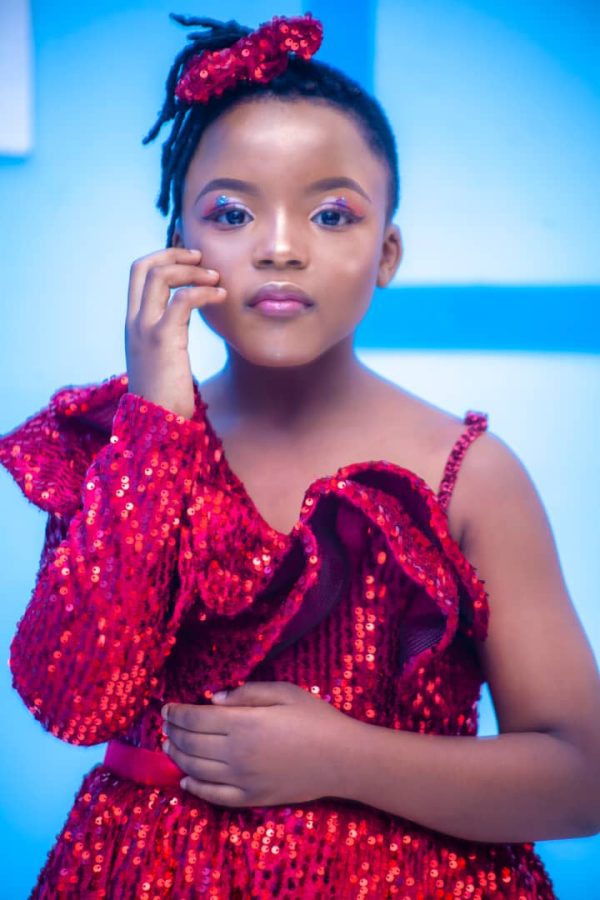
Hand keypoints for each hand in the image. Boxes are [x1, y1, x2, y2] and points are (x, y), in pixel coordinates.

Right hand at [125, 247, 225, 419]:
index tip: (191, 262)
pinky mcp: (163, 339)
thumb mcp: (163, 358)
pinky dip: (204, 292)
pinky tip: (221, 297)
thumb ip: (169, 334)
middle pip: (143, 266)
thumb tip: (187, 320)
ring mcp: (144, 329)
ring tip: (216, 279)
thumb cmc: (166, 397)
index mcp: (133, 324)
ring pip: (160, 276)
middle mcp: (134, 322)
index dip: (163, 258)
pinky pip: (182, 300)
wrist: (158, 424)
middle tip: (202, 259)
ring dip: (191, 270)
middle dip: (173, 254)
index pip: (138, 274)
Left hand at [162, 681, 356, 806]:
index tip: (167, 707)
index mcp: (243, 724)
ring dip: (177, 756)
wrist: (342, 759)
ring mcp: (242, 779)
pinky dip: (195, 788)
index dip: (177, 713)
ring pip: (196, 769)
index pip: (196, 718)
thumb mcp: (284, 693)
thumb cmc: (315, 719)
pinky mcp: (251, 798)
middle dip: (173, 733)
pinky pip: (214, 796)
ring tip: (169, 746)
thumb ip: (247, 693)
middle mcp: (236, 753)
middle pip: (191, 744)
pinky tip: (186, 780)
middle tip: (166, 725)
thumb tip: (213, 699)